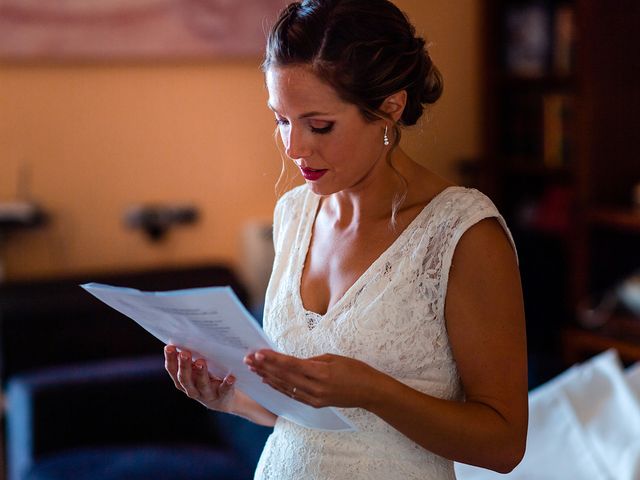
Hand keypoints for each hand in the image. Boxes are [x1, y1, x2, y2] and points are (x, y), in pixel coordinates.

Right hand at [164, 345, 236, 411]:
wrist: (224, 399)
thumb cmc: (208, 377)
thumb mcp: (197, 368)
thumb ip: (192, 357)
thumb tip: (188, 338)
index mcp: (183, 380)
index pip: (173, 370)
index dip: (170, 359)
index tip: (169, 347)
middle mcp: (192, 389)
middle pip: (185, 379)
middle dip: (184, 365)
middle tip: (185, 353)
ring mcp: (207, 394)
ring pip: (202, 385)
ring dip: (201, 374)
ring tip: (201, 362)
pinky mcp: (222, 396)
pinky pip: (224, 390)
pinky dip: (227, 384)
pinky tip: (231, 377)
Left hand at [244, 350, 381, 408]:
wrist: (370, 392)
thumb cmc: (355, 370)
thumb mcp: (333, 358)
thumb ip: (311, 361)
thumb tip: (292, 361)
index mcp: (321, 372)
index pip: (291, 365)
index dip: (273, 359)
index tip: (258, 353)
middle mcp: (315, 387)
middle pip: (284, 376)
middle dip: (265, 367)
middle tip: (249, 360)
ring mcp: (314, 398)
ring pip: (285, 387)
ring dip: (268, 377)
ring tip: (253, 369)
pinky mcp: (315, 404)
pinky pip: (292, 395)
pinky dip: (279, 387)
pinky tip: (268, 381)